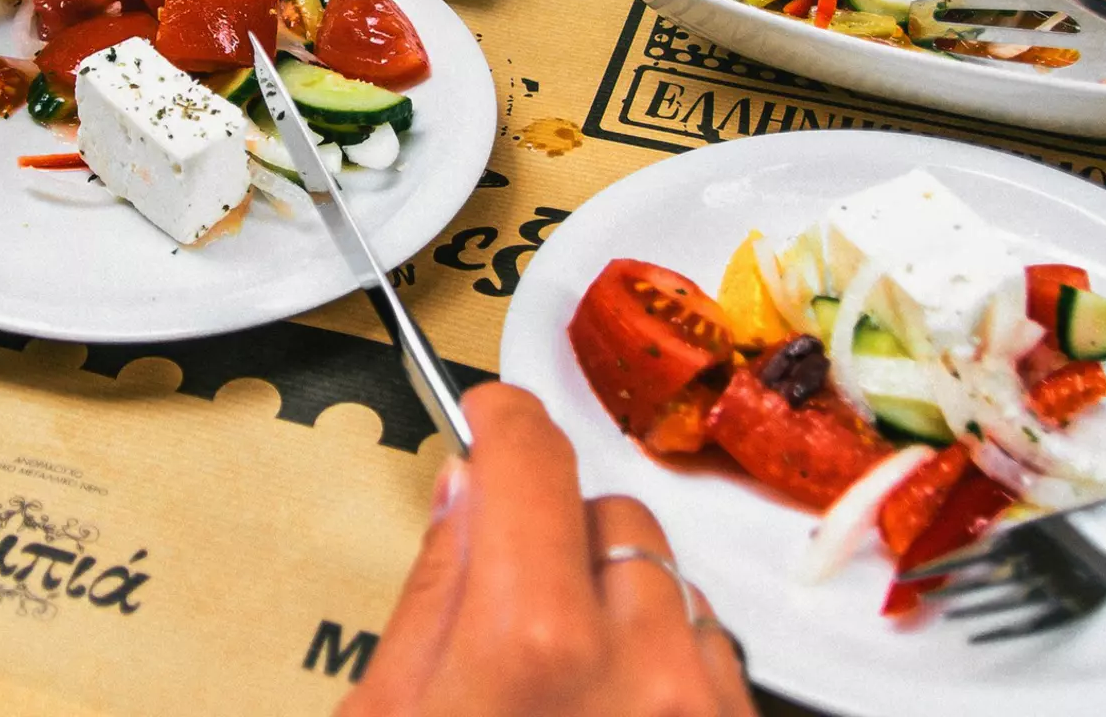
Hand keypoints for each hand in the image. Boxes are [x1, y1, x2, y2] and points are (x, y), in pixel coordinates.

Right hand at [345, 384, 756, 716]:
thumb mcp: (390, 714)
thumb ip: (434, 593)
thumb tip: (467, 489)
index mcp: (533, 644)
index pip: (533, 460)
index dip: (502, 423)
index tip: (489, 418)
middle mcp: (642, 669)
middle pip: (611, 517)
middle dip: (559, 539)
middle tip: (510, 611)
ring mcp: (704, 710)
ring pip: (673, 583)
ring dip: (623, 604)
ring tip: (568, 686)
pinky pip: (714, 654)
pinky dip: (668, 666)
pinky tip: (615, 713)